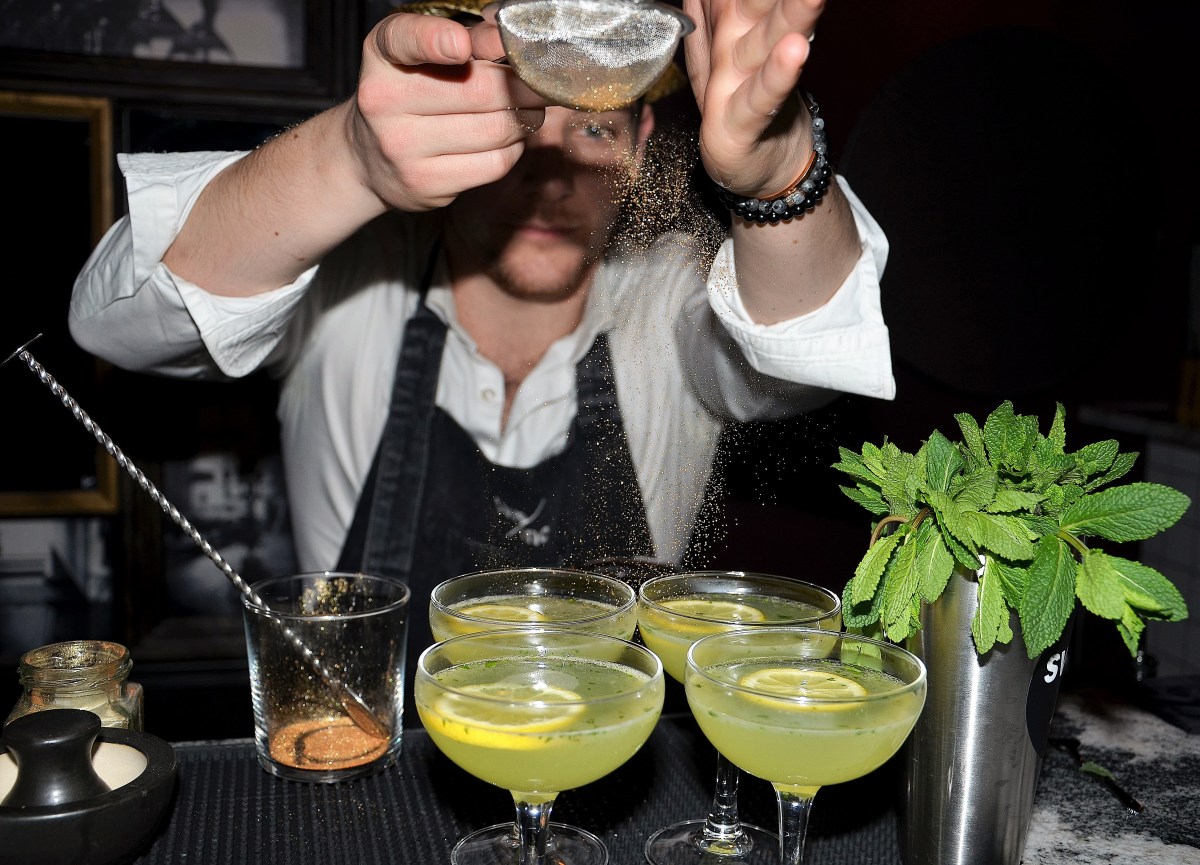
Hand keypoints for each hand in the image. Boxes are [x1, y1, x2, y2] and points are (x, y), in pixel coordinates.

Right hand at [350, 11, 549, 210]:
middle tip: (543, 84)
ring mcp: (402, 148)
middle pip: (479, 90)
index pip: (404, 39)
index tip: (462, 45)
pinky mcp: (426, 185)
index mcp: (383, 56)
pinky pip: (494, 164)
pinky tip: (508, 139)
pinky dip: (514, 149)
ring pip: (495, 130)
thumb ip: (469, 39)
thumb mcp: (425, 55)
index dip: (436, 40)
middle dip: (524, 86)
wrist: (370, 159)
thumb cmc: (411, 94)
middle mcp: (384, 101)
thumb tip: (507, 41)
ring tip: (528, 110)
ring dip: (525, 118)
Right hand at [682, 0, 821, 197]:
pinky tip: (794, 49)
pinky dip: (778, 75)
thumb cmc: (747, 97)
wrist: (763, 164)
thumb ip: (714, 8)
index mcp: (733, 21)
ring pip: (766, 40)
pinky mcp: (739, 124)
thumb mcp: (727, 43)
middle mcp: (733, 46)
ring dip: (789, 12)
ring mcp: (734, 83)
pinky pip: (763, 96)